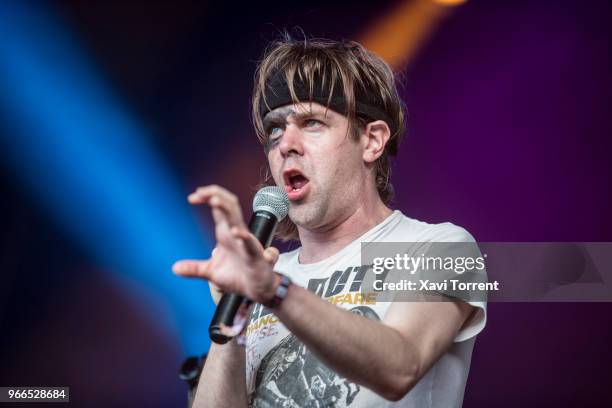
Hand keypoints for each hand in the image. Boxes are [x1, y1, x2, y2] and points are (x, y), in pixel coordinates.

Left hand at [172, 185, 279, 303]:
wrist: (257, 291)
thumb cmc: (239, 276)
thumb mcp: (211, 272)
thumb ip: (194, 268)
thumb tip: (174, 268)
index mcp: (226, 233)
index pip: (219, 208)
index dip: (207, 197)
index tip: (192, 197)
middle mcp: (236, 233)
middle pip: (229, 206)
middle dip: (216, 194)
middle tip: (199, 192)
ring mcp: (246, 243)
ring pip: (238, 219)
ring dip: (227, 208)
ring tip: (214, 201)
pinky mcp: (255, 256)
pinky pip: (250, 244)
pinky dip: (243, 236)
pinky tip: (235, 232)